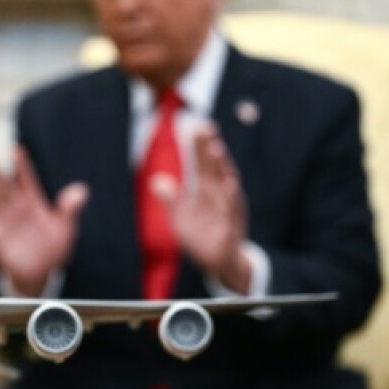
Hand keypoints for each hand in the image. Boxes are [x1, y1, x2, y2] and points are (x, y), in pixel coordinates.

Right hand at [0, 146, 88, 295]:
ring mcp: (6, 224)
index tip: (14, 149)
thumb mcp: (65, 228)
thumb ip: (69, 209)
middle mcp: (16, 210)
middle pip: (5, 188)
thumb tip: (81, 190)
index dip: (20, 165)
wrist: (41, 273)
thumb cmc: (53, 248)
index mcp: (33, 203)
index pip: (25, 180)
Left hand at [154, 123, 251, 292]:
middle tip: (206, 129)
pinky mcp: (232, 225)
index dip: (200, 146)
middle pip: (214, 168)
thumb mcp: (181, 216)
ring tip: (216, 150)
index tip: (196, 126)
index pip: (203, 164)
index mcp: (207, 190)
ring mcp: (228, 208)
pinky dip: (231, 197)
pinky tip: (230, 184)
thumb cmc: (202, 234)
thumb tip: (156, 180)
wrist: (218, 261)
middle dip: (210, 148)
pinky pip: (232, 210)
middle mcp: (220, 194)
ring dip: (222, 166)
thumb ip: (169, 198)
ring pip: (226, 184)